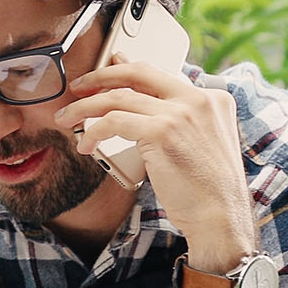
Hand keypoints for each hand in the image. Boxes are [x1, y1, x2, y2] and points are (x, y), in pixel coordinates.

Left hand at [58, 57, 255, 262]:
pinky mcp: (162, 131)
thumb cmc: (207, 191)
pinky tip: (86, 145)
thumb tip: (138, 104)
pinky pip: (114, 121)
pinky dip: (94, 132)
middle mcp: (199, 100)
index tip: (107, 69)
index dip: (127, 70)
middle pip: (139, 73)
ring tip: (67, 118)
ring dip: (85, 108)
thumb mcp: (200, 145)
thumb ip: (175, 121)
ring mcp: (181, 113)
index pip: (160, 76)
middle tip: (78, 87)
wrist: (221, 218)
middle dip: (101, 76)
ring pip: (119, 97)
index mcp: (213, 99)